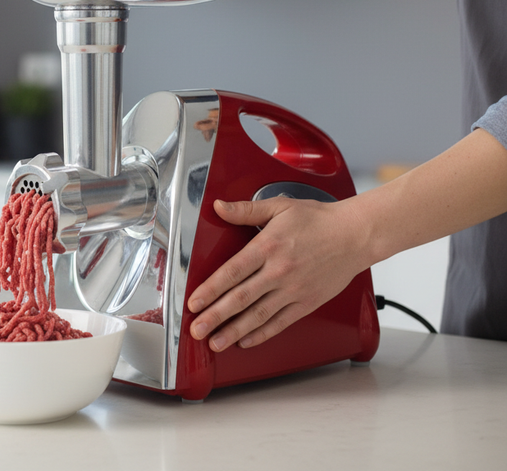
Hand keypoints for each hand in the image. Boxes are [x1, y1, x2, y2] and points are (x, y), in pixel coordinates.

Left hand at [186, 197, 373, 351]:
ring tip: (216, 343)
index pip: (232, 272)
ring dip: (234, 331)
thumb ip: (245, 210)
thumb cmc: (319, 220)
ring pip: (259, 315)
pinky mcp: (307, 302)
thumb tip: (219, 206)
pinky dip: (262, 334)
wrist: (356, 235)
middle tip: (197, 329)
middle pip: (241, 298)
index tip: (194, 302)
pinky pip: (281, 322)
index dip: (210, 289)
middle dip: (215, 316)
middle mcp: (280, 271)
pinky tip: (245, 341)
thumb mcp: (279, 206)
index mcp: (269, 246)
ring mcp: (294, 289)